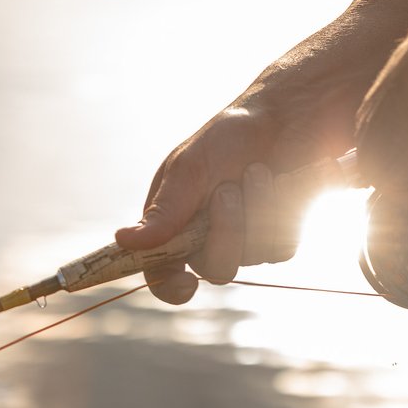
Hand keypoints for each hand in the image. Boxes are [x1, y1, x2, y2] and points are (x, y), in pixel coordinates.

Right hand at [114, 106, 328, 303]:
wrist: (284, 119)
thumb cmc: (229, 137)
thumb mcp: (190, 168)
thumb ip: (165, 210)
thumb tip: (123, 241)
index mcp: (172, 224)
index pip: (162, 272)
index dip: (170, 287)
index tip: (186, 285)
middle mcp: (206, 238)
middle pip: (215, 269)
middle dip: (225, 231)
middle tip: (228, 189)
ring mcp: (245, 240)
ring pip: (252, 257)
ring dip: (255, 212)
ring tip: (257, 171)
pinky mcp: (279, 235)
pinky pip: (281, 247)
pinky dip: (280, 213)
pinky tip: (280, 182)